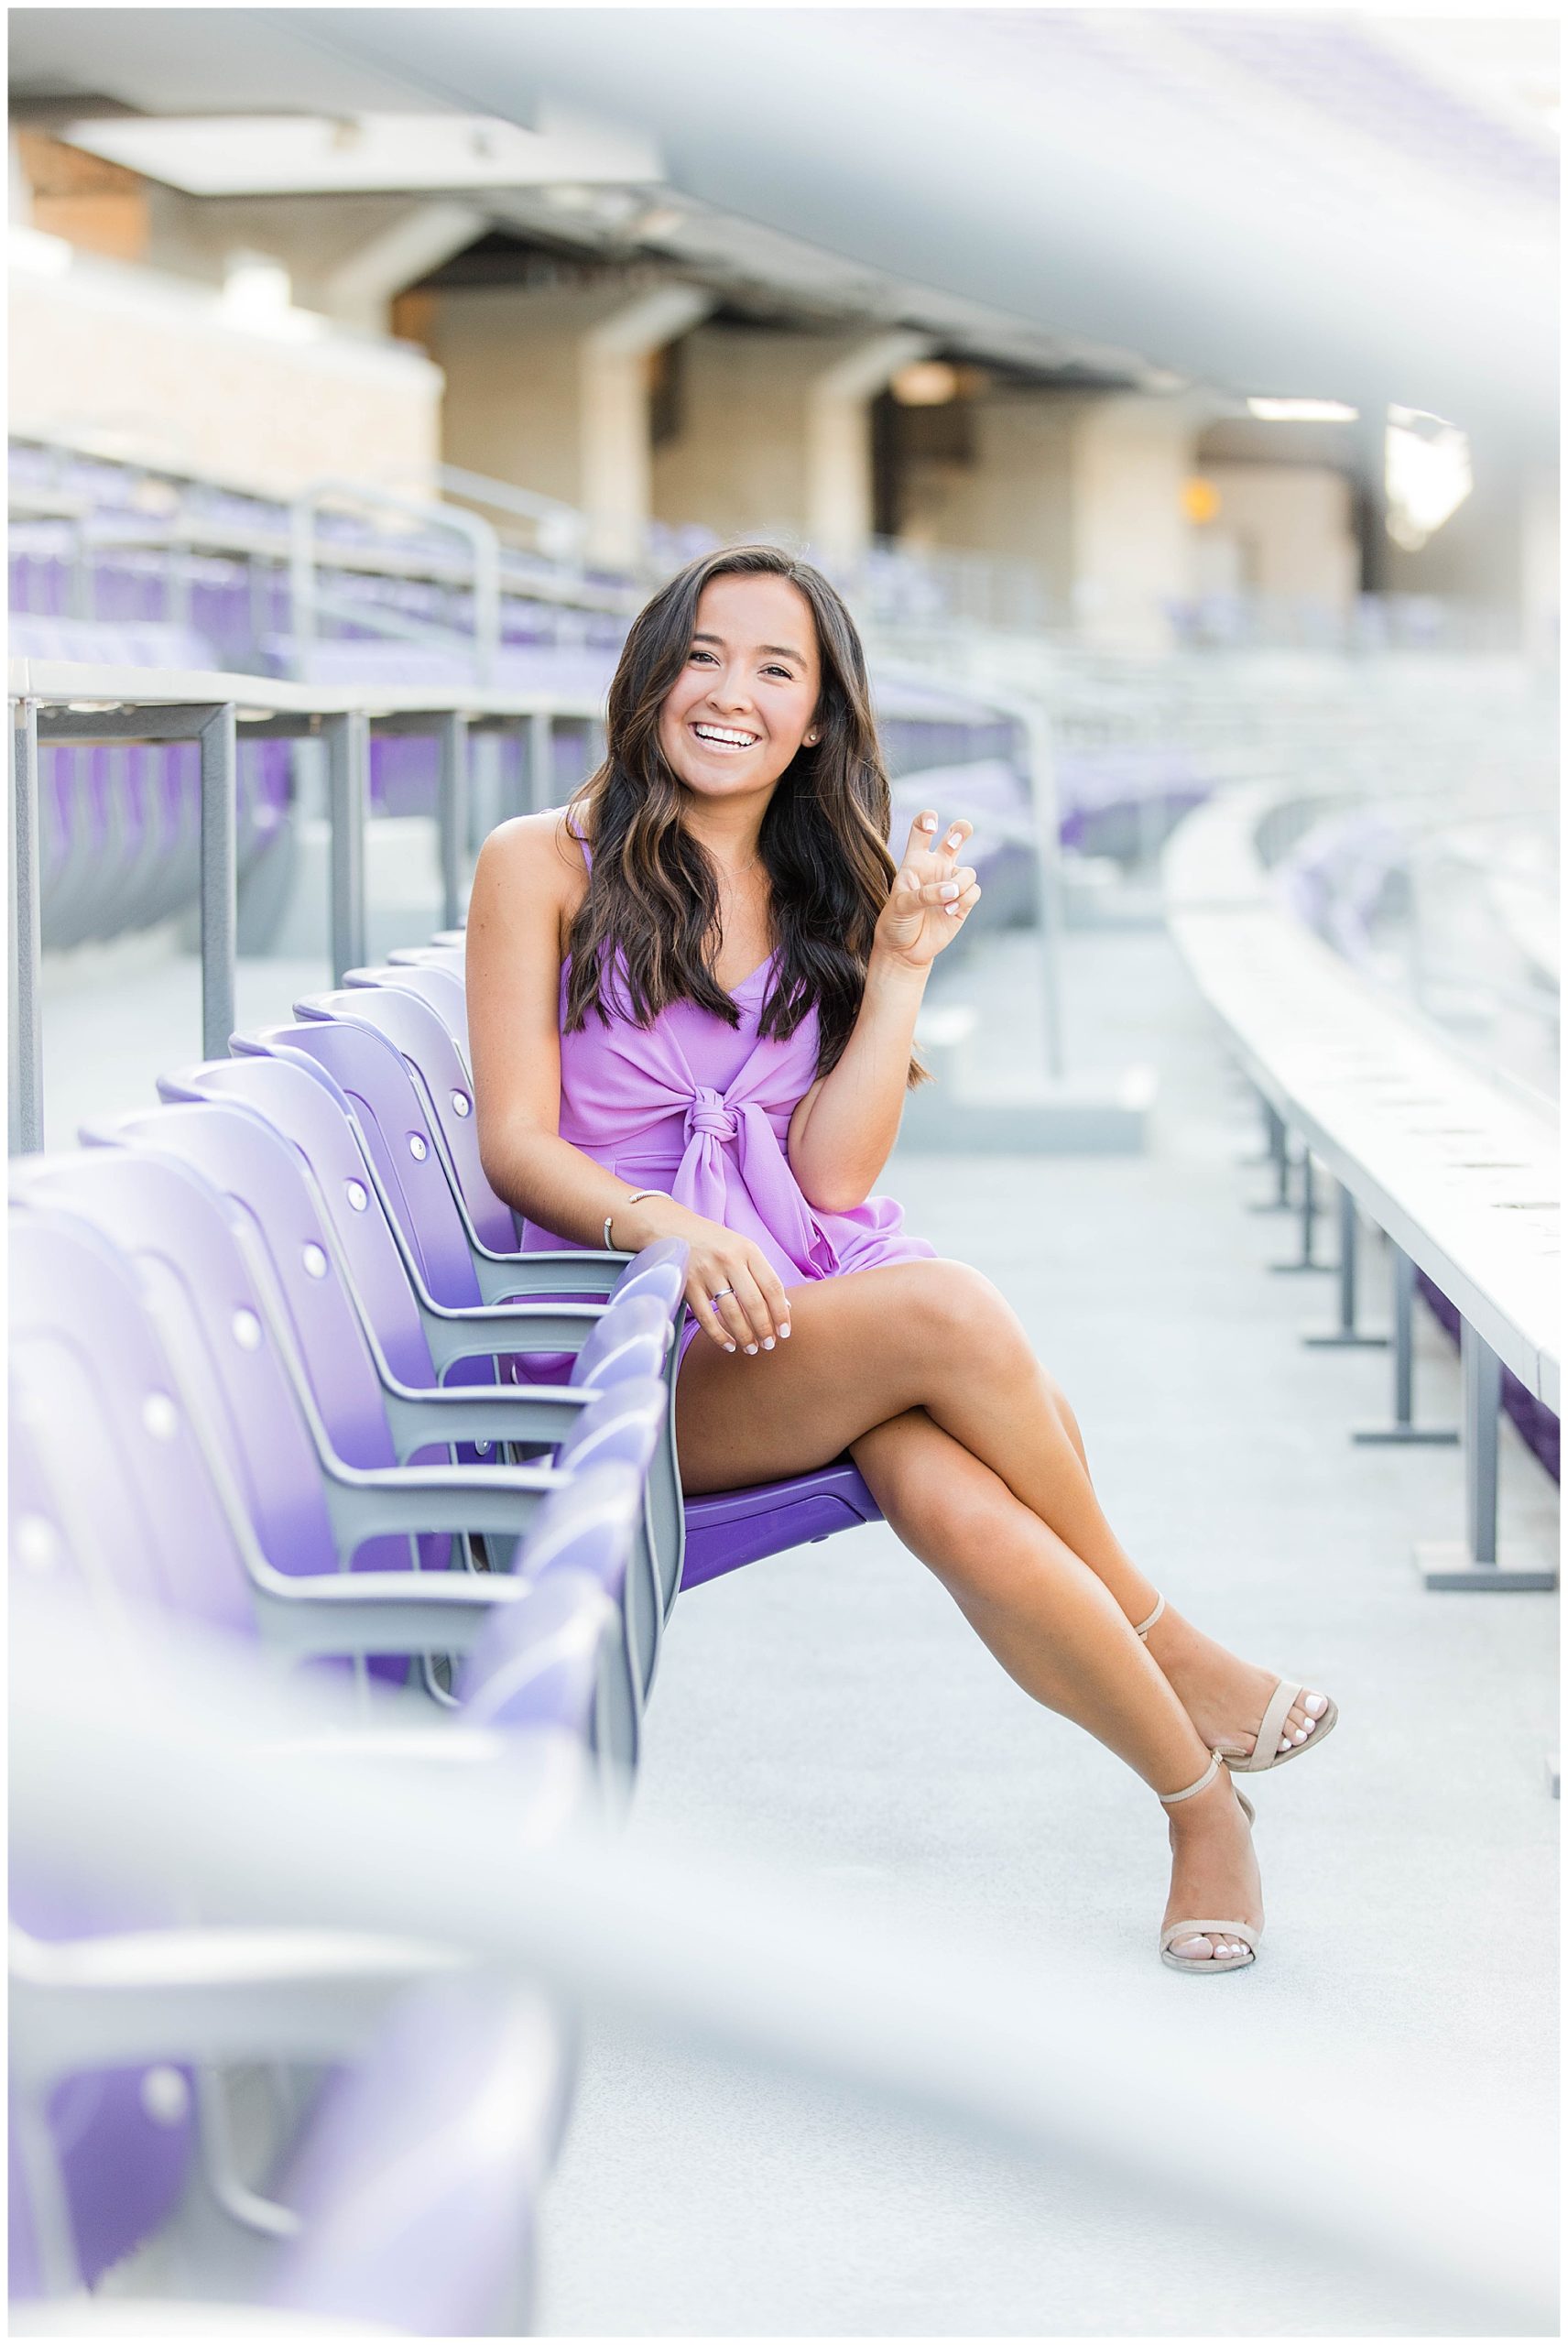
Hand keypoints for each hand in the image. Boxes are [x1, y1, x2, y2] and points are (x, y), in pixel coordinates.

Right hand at [625, 1197, 791, 1354]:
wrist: (671, 1227)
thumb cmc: (713, 1241)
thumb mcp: (741, 1247)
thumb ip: (761, 1273)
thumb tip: (783, 1307)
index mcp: (748, 1250)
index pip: (772, 1287)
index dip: (781, 1313)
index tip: (785, 1331)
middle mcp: (729, 1260)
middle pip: (753, 1303)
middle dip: (764, 1329)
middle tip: (769, 1345)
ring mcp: (707, 1273)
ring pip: (731, 1313)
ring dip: (744, 1336)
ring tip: (752, 1348)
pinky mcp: (688, 1285)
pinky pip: (706, 1318)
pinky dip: (719, 1336)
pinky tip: (729, 1345)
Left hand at [872, 811, 980, 972]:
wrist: (905, 950)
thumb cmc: (896, 923)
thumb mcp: (901, 905)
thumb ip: (925, 894)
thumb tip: (952, 889)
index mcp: (915, 861)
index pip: (921, 831)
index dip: (927, 820)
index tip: (932, 824)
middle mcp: (935, 868)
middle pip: (955, 837)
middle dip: (962, 830)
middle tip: (960, 834)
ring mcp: (951, 884)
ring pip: (968, 871)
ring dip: (959, 883)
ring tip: (946, 900)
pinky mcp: (963, 902)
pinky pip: (973, 891)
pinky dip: (964, 900)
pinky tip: (948, 911)